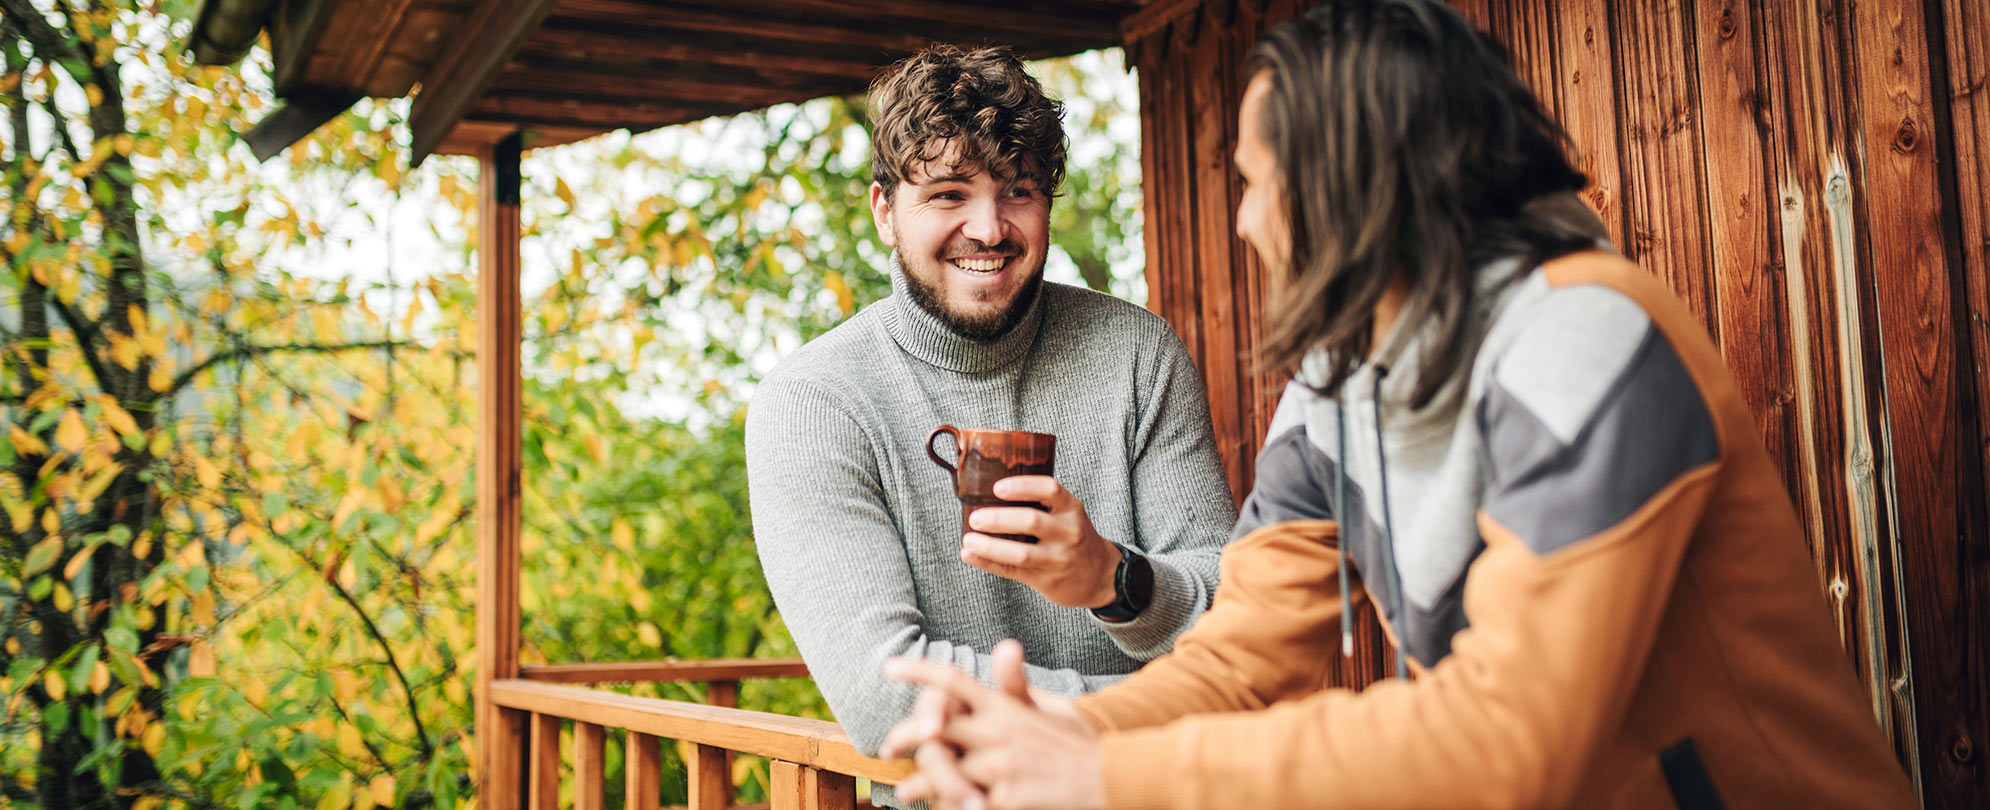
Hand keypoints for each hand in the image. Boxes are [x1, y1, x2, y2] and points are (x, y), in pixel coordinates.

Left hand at [882, 640, 1105, 809]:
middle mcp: (1000, 730)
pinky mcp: (1008, 797)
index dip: (920, 670)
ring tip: (904, 791)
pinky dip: (948, 805)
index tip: (889, 667)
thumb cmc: (1072, 741)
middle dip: (904, 736)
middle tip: (885, 748)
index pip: (954, 680)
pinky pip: (965, 802)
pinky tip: (939, 808)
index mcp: (1005, 706)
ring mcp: (1003, 765)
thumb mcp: (1044, 709)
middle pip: (936, 726)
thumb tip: (1005, 646)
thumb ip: (1014, 687)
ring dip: (919, 782)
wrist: (1109, 774)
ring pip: (944, 770)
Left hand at [962, 476, 1120, 608]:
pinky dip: (988, 563)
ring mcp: (1058, 559)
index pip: (1049, 490)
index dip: (1022, 487)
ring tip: (968, 541)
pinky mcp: (1047, 580)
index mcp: (1071, 509)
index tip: (997, 488)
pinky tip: (970, 556)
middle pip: (1032, 522)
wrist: (1101, 576)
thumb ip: (1041, 504)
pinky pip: (1013, 572)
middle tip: (975, 518)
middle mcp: (1068, 533)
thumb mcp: (1068, 515)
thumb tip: (990, 492)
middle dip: (999, 519)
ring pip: (1021, 553)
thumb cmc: (1075, 538)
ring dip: (990, 547)